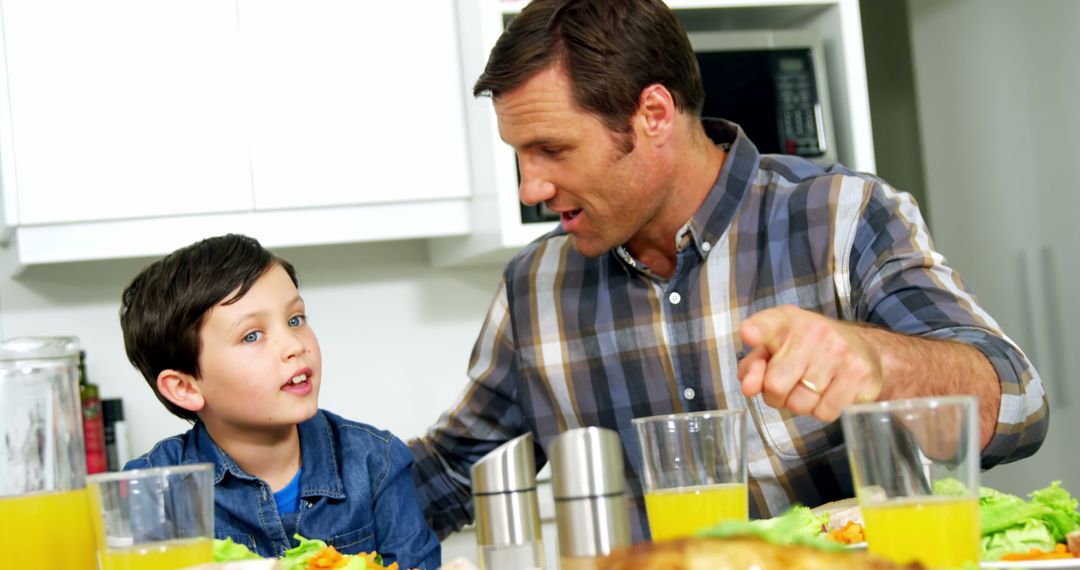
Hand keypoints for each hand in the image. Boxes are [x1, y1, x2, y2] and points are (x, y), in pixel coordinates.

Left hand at [737, 305, 882, 421]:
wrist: (863, 348)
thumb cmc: (809, 350)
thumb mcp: (776, 347)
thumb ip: (753, 365)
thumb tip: (748, 387)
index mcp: (787, 321)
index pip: (768, 324)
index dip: (756, 331)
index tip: (749, 335)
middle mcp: (813, 332)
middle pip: (775, 385)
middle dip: (776, 396)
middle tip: (789, 385)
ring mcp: (839, 353)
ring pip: (800, 405)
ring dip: (801, 405)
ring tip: (812, 388)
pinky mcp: (860, 375)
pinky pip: (825, 412)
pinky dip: (823, 411)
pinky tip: (830, 393)